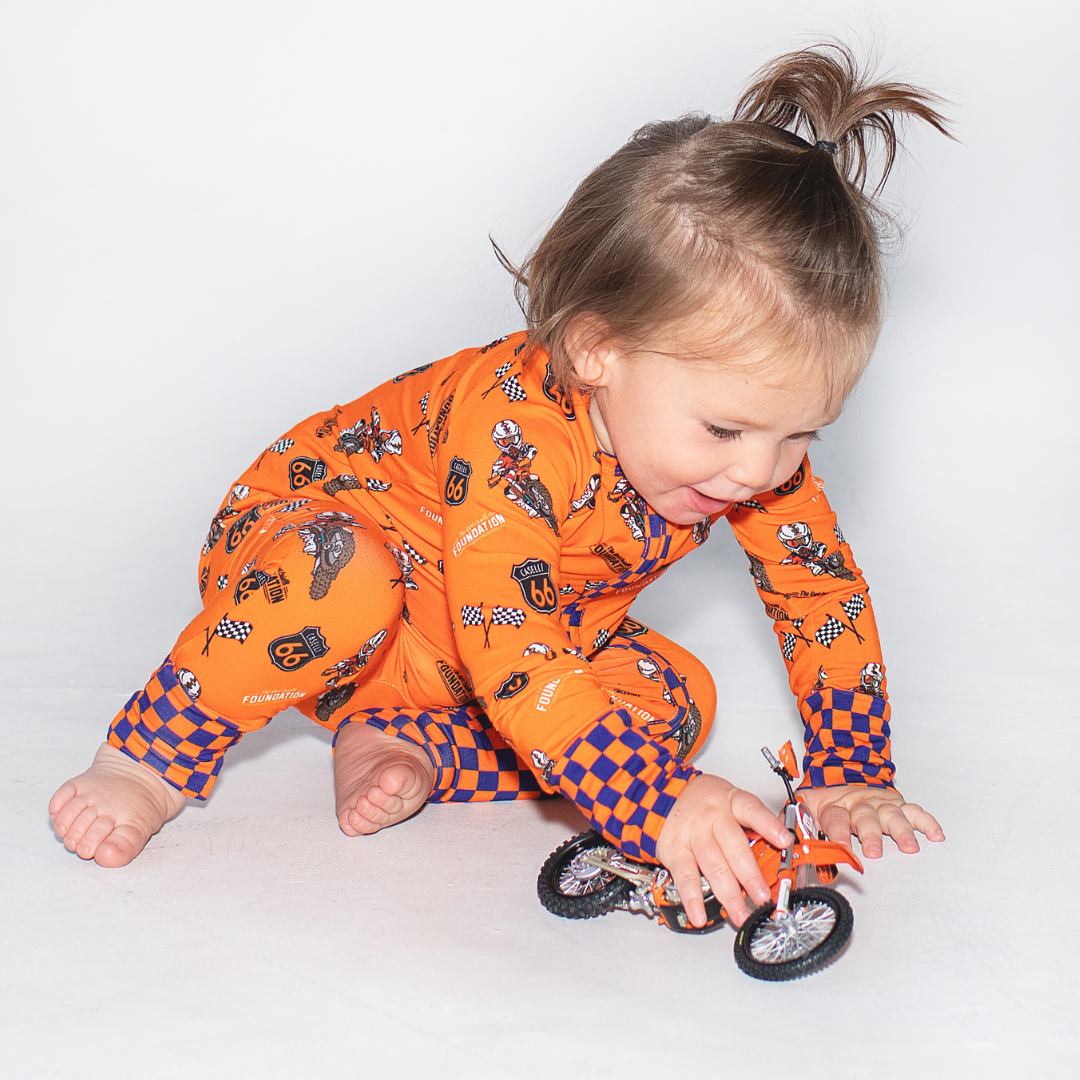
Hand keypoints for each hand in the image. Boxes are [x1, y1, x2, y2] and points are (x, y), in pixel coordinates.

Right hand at [655, 773, 791, 928]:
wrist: (665, 795)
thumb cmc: (706, 802)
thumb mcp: (732, 800)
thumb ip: (753, 824)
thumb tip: (780, 851)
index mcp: (732, 802)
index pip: (752, 811)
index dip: (769, 825)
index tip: (784, 841)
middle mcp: (713, 817)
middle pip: (734, 847)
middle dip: (750, 876)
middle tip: (762, 898)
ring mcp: (693, 834)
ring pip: (713, 866)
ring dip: (728, 894)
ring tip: (740, 914)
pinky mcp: (675, 850)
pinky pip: (685, 876)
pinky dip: (692, 898)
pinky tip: (699, 915)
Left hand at [798, 785, 944, 857]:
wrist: (840, 768)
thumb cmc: (824, 796)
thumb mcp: (803, 806)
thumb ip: (795, 824)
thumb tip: (787, 844)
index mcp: (834, 806)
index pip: (835, 819)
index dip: (838, 833)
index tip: (842, 847)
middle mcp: (859, 804)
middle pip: (866, 818)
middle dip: (870, 835)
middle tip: (874, 851)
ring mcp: (879, 804)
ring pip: (892, 815)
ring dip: (901, 831)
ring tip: (909, 847)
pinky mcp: (896, 804)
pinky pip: (914, 812)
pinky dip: (926, 822)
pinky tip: (935, 834)